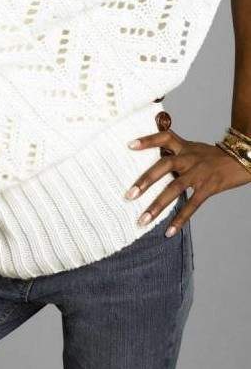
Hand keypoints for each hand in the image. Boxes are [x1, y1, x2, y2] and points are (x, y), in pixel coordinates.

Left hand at [124, 129, 250, 235]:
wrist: (241, 159)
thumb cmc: (212, 156)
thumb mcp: (193, 147)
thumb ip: (174, 151)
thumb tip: (152, 157)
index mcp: (184, 147)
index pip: (164, 137)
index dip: (147, 140)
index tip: (130, 145)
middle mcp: (189, 158)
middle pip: (164, 165)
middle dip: (145, 180)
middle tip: (129, 195)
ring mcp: (198, 173)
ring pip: (175, 188)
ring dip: (157, 205)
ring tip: (142, 219)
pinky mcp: (208, 188)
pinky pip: (192, 205)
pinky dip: (180, 219)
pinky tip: (168, 231)